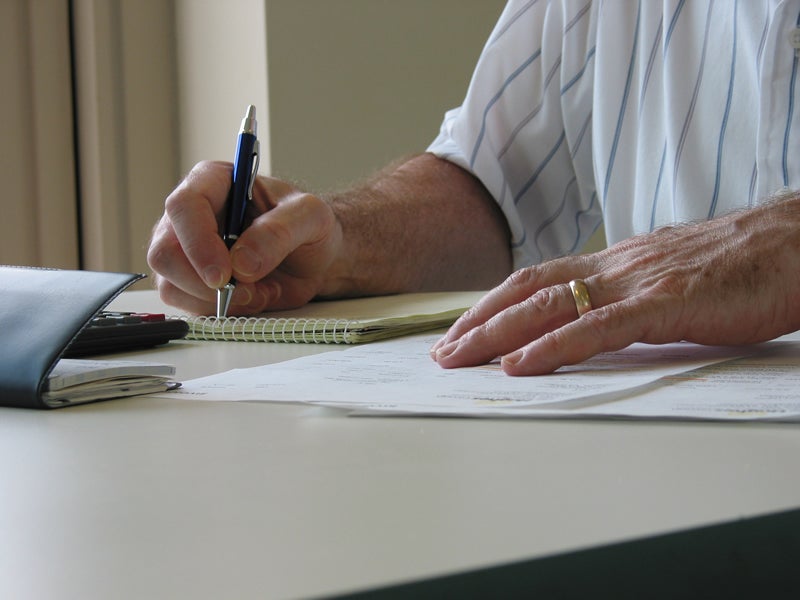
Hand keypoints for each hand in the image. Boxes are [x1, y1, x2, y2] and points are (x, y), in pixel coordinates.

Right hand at [147, 161, 342, 314]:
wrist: (312, 256)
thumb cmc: (308, 226)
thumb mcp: (310, 217)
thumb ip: (280, 232)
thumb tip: (241, 263)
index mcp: (214, 182)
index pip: (184, 206)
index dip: (198, 242)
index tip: (223, 274)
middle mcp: (191, 216)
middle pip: (164, 252)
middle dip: (203, 282)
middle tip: (247, 290)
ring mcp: (185, 251)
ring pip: (171, 285)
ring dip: (217, 300)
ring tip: (260, 291)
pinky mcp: (190, 282)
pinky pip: (188, 305)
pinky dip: (223, 311)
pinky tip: (253, 297)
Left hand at [432, 194, 799, 374]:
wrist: (794, 243)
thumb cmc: (740, 264)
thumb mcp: (668, 278)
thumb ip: (628, 295)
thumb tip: (599, 318)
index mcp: (615, 260)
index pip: (536, 278)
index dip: (493, 303)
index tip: (463, 328)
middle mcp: (615, 266)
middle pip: (527, 291)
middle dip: (478, 321)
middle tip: (441, 351)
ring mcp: (637, 282)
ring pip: (548, 306)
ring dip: (496, 334)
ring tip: (459, 358)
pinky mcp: (665, 304)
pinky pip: (595, 328)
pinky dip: (551, 348)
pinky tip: (518, 366)